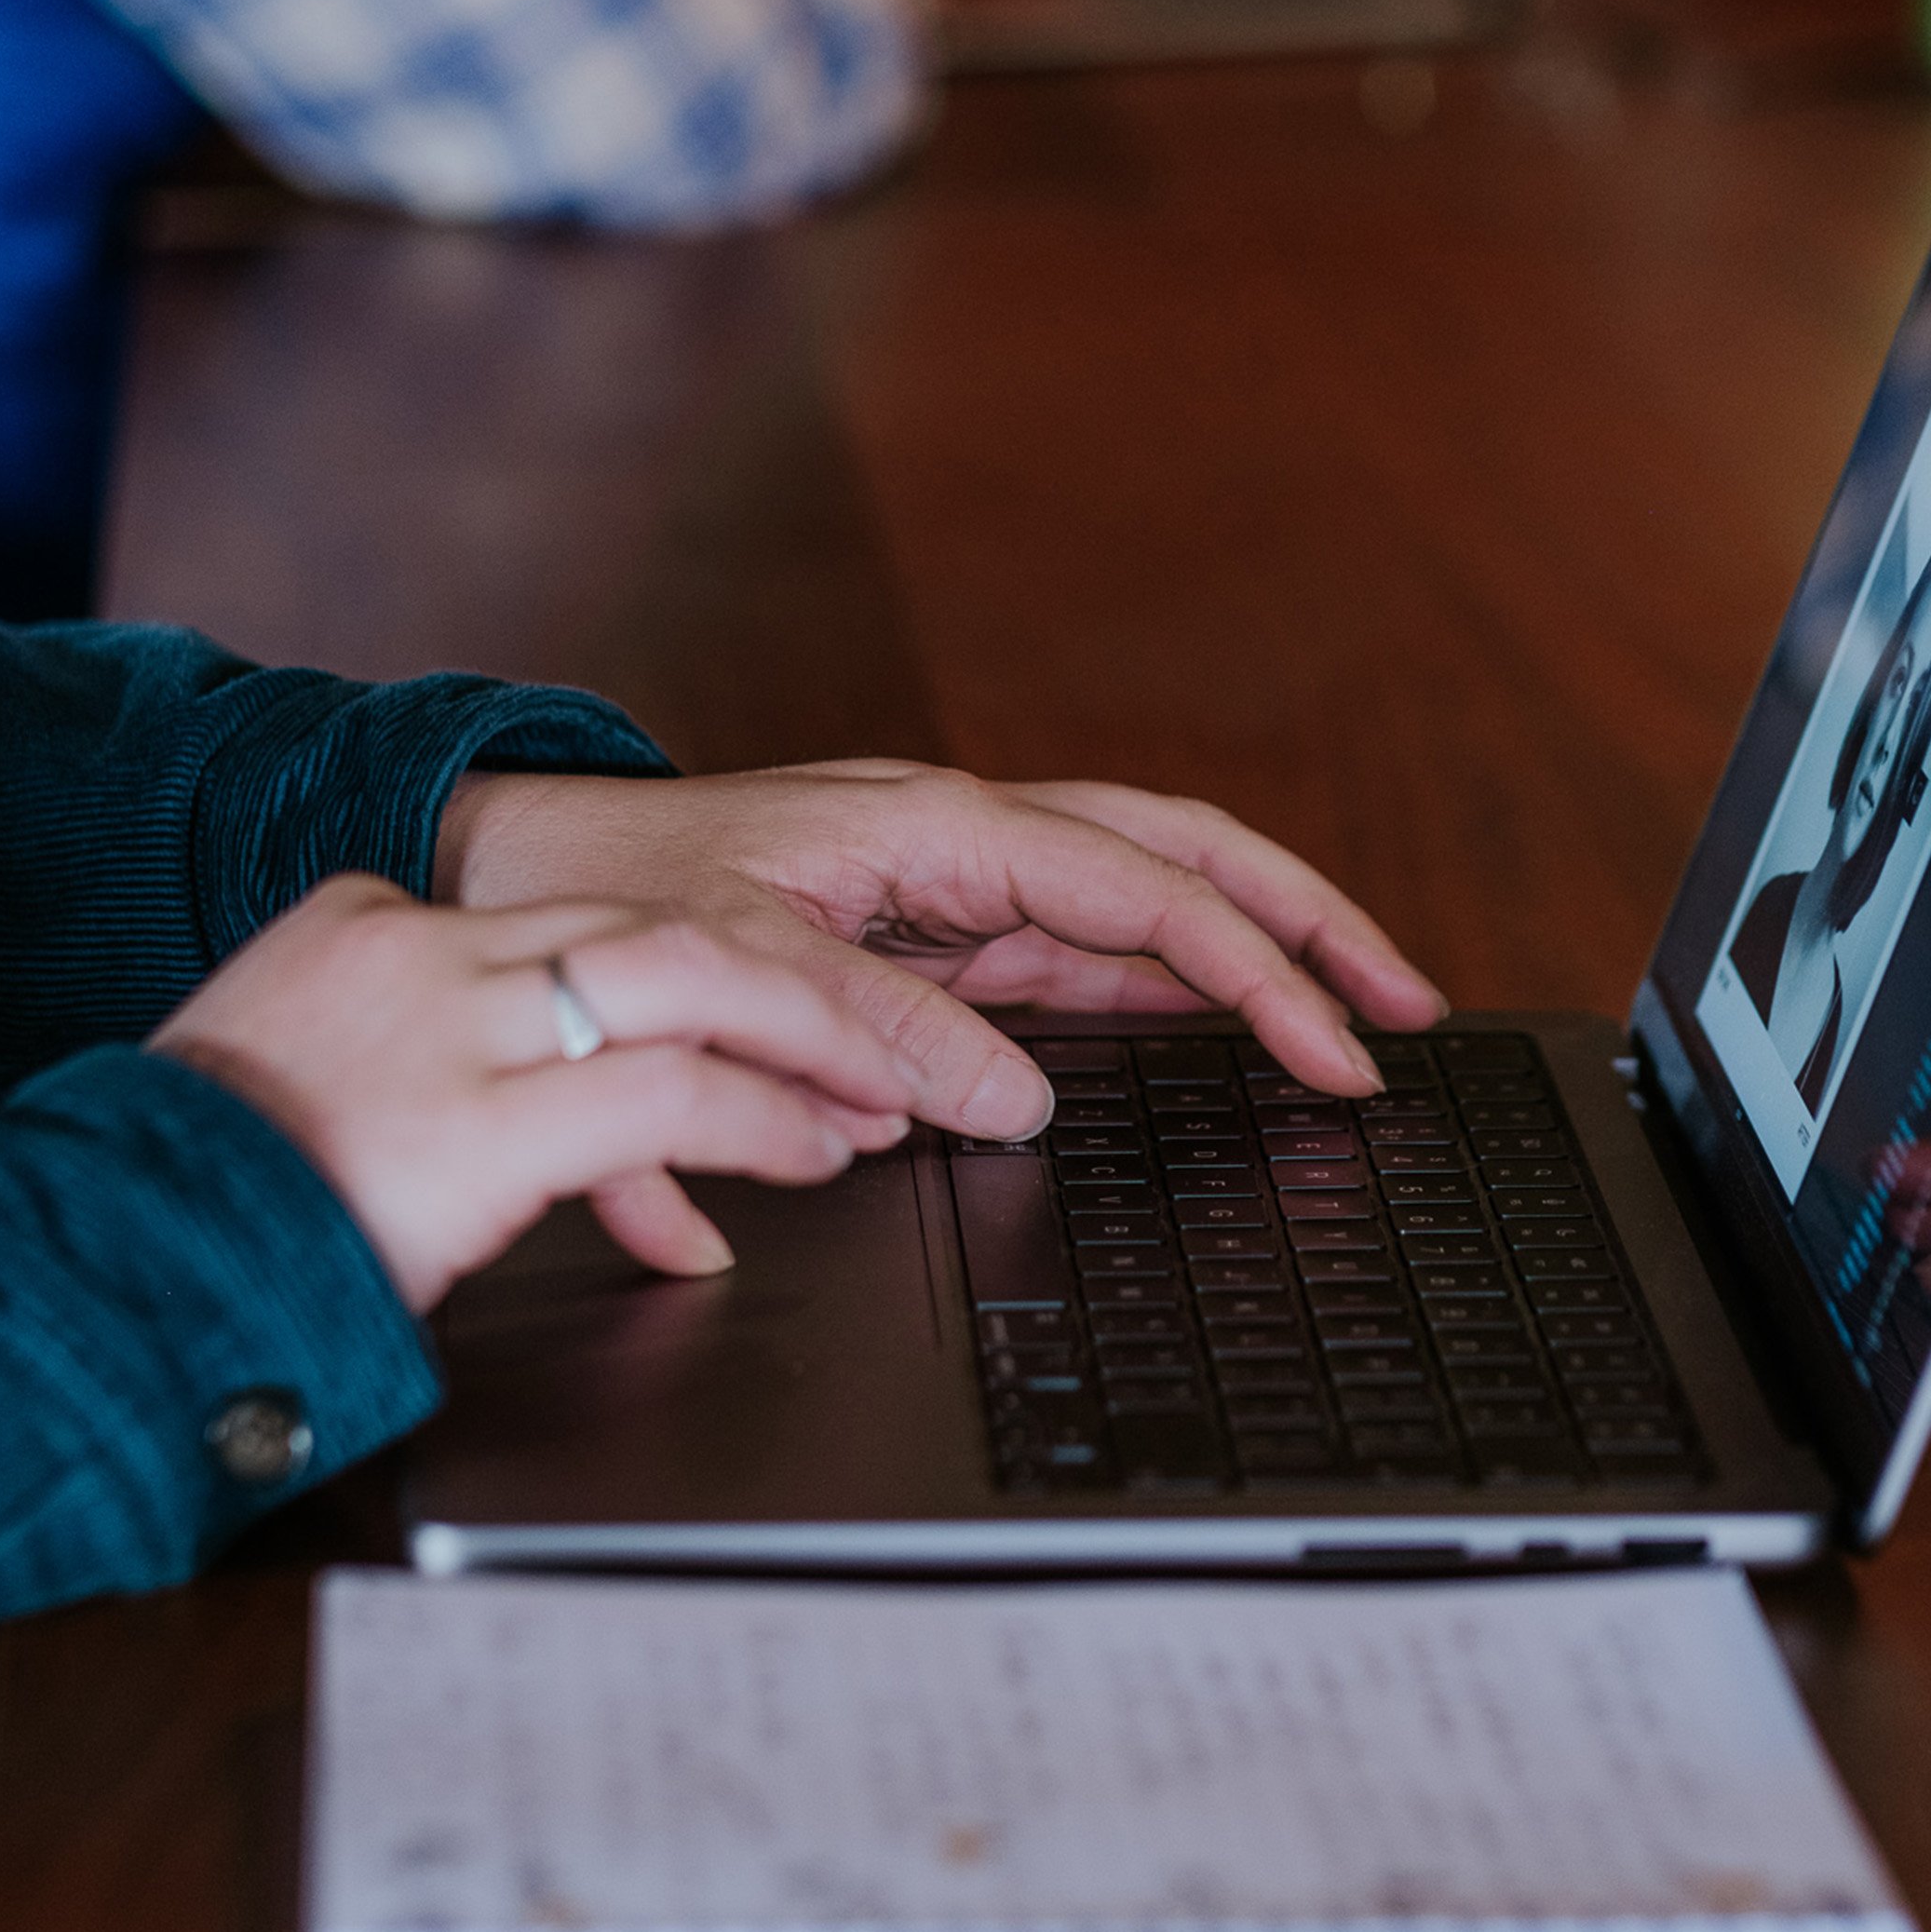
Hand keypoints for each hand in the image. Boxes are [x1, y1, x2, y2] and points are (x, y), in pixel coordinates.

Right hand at [150, 876, 919, 1307]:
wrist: (109, 1259)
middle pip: (653, 925)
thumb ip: (419, 1065)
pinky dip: (761, 1117)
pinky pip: (666, 1095)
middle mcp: (419, 955)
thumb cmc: (208, 1198)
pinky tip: (813, 1146)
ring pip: (685, 982)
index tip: (763, 1002)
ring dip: (803, 1034)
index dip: (693, 961)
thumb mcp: (305, 1085)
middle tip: (876, 1026)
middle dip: (786, 975)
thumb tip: (530, 1106)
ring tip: (879, 1086)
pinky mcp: (476, 1124)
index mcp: (369, 928)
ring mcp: (449, 1032)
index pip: (571, 920)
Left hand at [433, 763, 1446, 1143]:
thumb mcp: (742, 963)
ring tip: (1348, 1021)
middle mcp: (968, 842)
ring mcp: (958, 885)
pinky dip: (1161, 990)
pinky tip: (1215, 1033)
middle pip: (1185, 861)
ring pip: (1144, 903)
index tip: (1336, 1044)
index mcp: (939, 826)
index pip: (1145, 892)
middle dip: (1306, 926)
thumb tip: (1017, 1105)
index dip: (1257, 970)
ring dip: (1251, 956)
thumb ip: (878, 1033)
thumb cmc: (616, 886)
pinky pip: (1076, 954)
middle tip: (1409, 1004)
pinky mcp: (933, 934)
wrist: (521, 862)